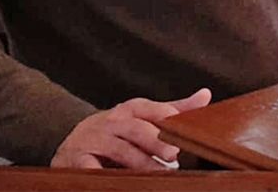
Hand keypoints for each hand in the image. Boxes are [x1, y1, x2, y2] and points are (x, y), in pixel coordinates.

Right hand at [51, 89, 210, 168]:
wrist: (72, 145)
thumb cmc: (118, 131)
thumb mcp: (143, 118)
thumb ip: (173, 110)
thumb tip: (206, 95)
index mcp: (129, 109)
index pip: (151, 109)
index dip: (167, 117)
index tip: (183, 131)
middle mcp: (110, 121)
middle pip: (136, 129)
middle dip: (156, 141)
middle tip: (175, 154)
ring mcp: (92, 139)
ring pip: (118, 149)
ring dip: (140, 163)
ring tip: (159, 173)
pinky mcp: (75, 159)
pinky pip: (90, 168)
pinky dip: (102, 174)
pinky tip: (117, 182)